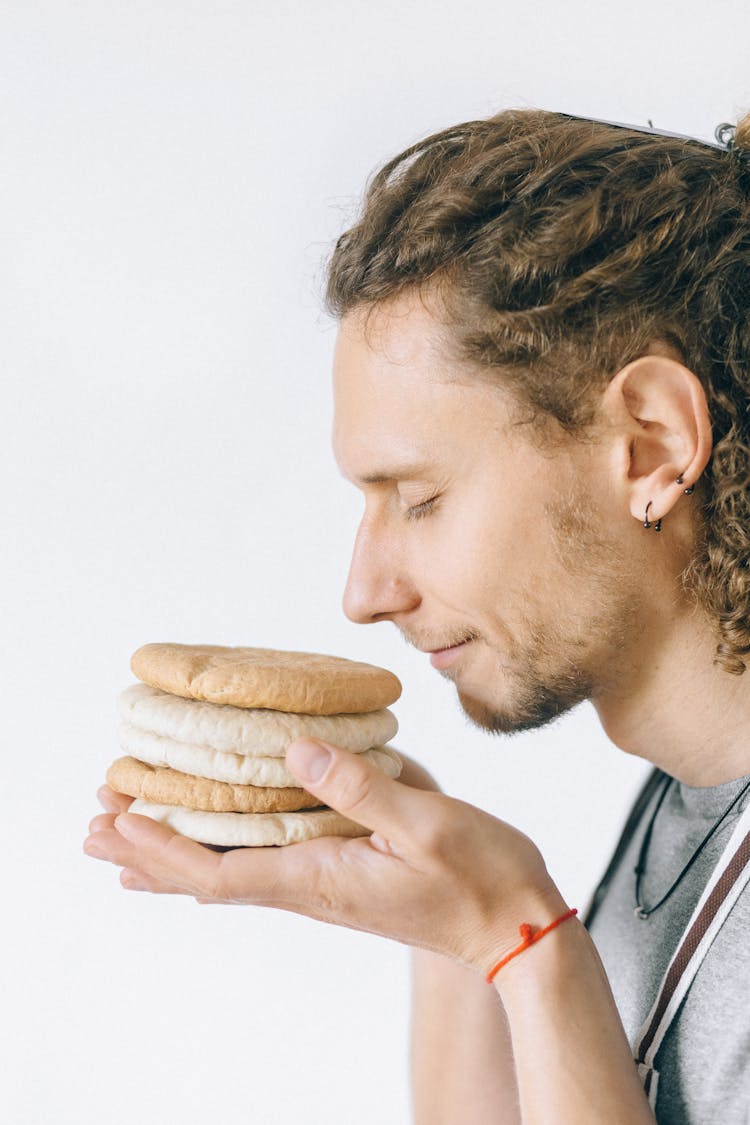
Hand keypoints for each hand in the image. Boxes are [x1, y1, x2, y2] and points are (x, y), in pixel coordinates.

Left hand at [84, 740, 564, 971]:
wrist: (514, 928)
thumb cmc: (479, 876)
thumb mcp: (426, 824)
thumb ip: (361, 787)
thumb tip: (296, 749)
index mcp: (319, 878)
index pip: (218, 871)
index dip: (162, 847)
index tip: (119, 820)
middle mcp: (308, 889)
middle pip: (207, 878)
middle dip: (147, 854)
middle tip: (94, 827)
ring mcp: (321, 888)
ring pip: (227, 874)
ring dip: (172, 854)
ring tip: (128, 835)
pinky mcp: (337, 878)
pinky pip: (258, 868)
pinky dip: (217, 853)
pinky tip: (210, 844)